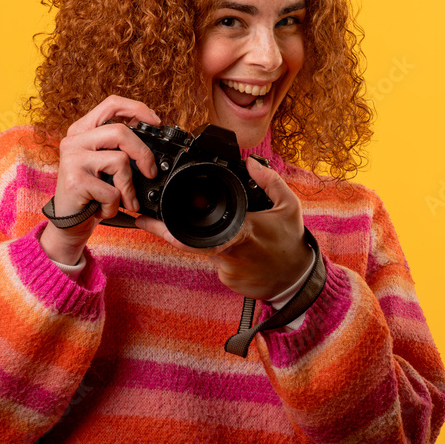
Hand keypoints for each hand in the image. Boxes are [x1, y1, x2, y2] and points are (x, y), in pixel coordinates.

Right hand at [39, 95, 160, 264]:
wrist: (68, 224)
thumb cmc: (90, 194)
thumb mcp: (104, 164)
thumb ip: (119, 146)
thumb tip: (152, 133)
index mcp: (82, 130)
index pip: (112, 104)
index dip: (138, 109)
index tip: (156, 122)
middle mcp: (73, 140)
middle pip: (121, 131)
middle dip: (144, 154)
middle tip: (150, 173)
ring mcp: (72, 159)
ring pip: (120, 160)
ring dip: (129, 187)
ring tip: (124, 200)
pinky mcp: (75, 181)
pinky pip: (113, 190)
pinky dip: (116, 205)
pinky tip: (104, 209)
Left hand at [136, 157, 312, 299]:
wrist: (297, 281)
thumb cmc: (292, 243)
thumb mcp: (288, 206)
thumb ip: (269, 180)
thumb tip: (250, 162)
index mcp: (242, 230)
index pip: (196, 230)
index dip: (168, 227)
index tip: (149, 219)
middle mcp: (229, 252)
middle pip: (188, 240)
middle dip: (168, 229)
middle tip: (147, 219)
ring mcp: (226, 269)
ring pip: (205, 249)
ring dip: (207, 238)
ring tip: (226, 232)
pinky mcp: (227, 280)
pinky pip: (216, 262)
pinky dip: (222, 252)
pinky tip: (241, 250)